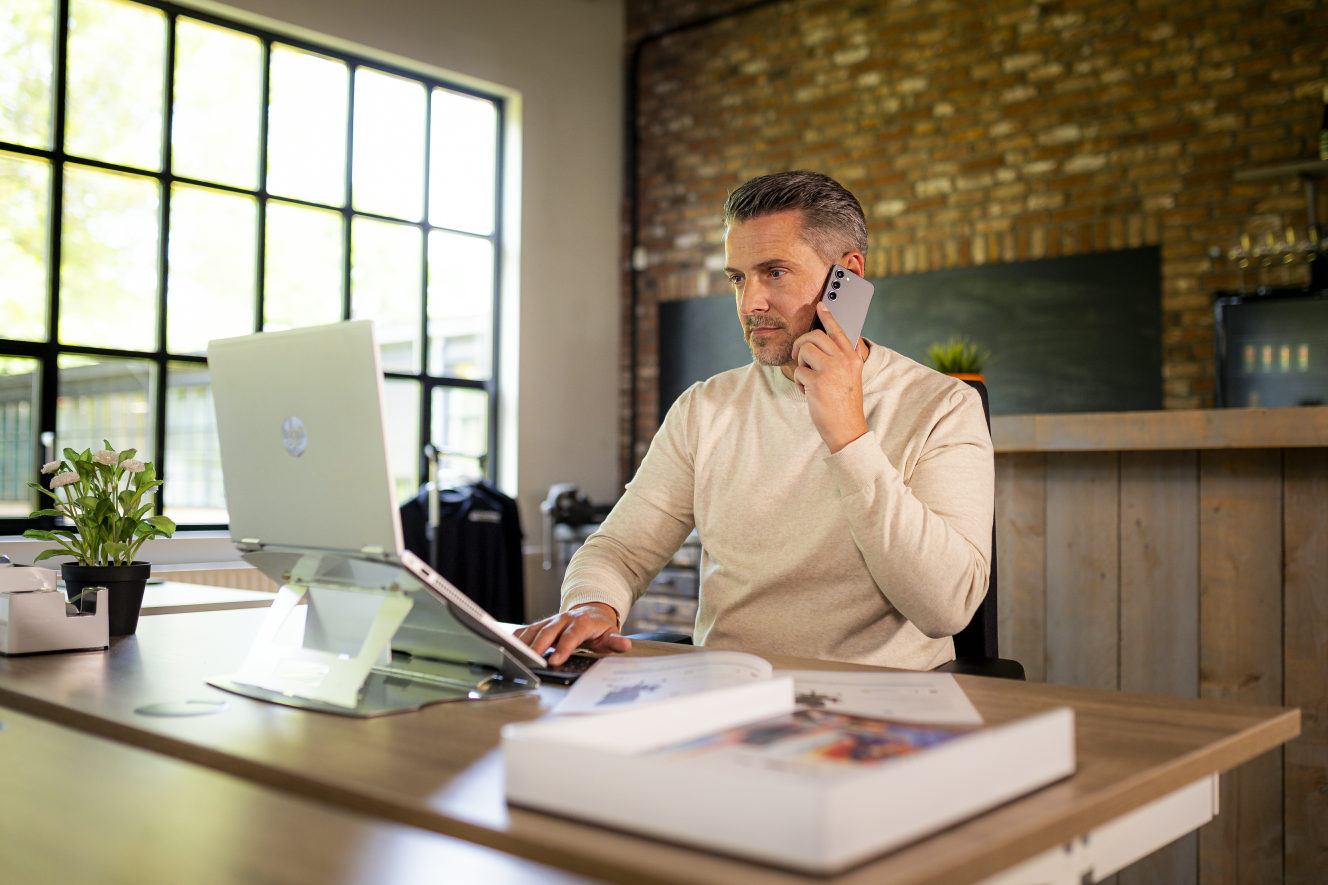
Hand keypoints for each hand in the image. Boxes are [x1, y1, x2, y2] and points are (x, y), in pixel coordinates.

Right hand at [514, 601, 631, 664]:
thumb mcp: (611, 633)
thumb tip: (624, 645)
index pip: (571, 636)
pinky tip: (509, 647)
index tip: (555, 661)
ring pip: (535, 630)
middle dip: (539, 646)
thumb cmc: (600, 626)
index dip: (563, 648)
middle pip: (548, 632)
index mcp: (581, 622)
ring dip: (525, 643)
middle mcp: (564, 619)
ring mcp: (551, 621)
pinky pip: (527, 630)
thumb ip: (615, 641)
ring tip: (515, 656)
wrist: (592, 610)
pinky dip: (517, 638)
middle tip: (531, 661)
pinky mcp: (542, 625)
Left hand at [791, 301, 868, 451]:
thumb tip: (848, 341)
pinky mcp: (817, 382)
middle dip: (801, 343)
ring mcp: (831, 370)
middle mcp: (843, 360)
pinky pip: (798, 371)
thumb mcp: (854, 377)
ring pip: (804, 350)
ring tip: (806, 378)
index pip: (839, 331)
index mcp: (853, 358)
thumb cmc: (846, 404)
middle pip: (815, 336)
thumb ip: (850, 358)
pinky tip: (807, 392)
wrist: (847, 429)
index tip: (821, 306)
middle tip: (798, 354)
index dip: (828, 317)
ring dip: (800, 363)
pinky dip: (798, 382)